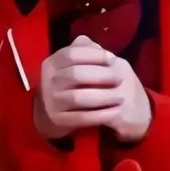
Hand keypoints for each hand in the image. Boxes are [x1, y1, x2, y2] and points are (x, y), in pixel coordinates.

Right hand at [35, 36, 151, 142]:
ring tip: (120, 97)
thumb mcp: (73, 63)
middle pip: (75, 74)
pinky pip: (81, 117)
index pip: (72, 54)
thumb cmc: (70, 81)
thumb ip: (85, 51)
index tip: (112, 58)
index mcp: (52, 62)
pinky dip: (100, 115)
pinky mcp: (58, 119)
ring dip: (103, 97)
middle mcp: (48, 80)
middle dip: (101, 76)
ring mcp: (51, 101)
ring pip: (78, 97)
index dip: (94, 55)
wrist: (53, 110)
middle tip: (119, 79)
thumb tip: (103, 52)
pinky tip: (115, 112)